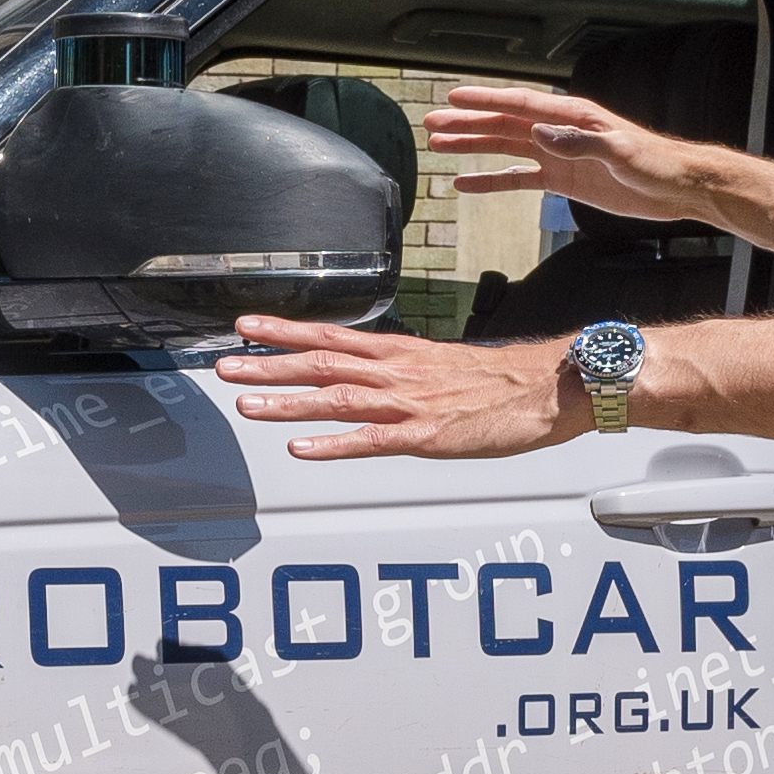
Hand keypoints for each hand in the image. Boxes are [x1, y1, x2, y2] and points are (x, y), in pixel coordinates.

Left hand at [221, 316, 586, 462]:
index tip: (246, 325)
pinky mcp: (427, 437)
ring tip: (247, 403)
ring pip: (337, 399)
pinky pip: (371, 441)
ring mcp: (409, 404)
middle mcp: (397, 373)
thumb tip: (369, 374)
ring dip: (287, 401)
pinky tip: (301, 448)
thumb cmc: (500, 379)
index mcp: (400, 353)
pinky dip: (333, 444)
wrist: (548, 386)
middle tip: (225, 366)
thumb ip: (401, 371)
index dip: (285, 331)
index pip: (331, 336)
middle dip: (270, 364)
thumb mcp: (441, 365)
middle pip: (322, 363)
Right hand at [420, 82, 695, 224]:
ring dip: (472, 146)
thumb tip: (540, 135)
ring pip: (505, 148)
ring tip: (438, 146)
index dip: (485, 100)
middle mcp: (559, 130)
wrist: (676, 188)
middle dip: (466, 123)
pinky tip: (465, 184)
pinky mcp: (562, 178)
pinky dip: (491, 180)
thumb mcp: (621, 152)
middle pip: (503, 124)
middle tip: (431, 123)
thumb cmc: (655, 163)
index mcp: (573, 116)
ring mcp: (558, 154)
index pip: (520, 105)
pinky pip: (518, 179)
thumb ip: (581, 143)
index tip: (453, 98)